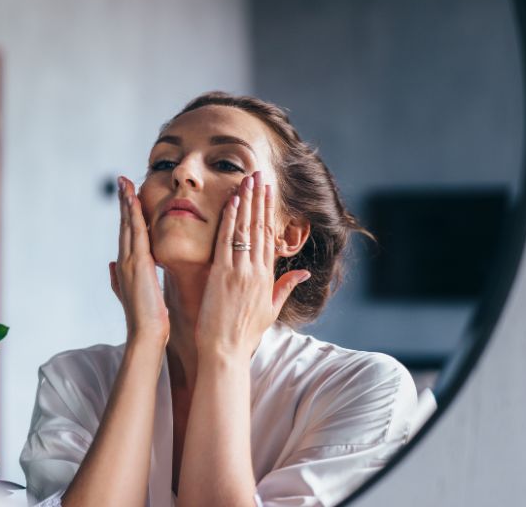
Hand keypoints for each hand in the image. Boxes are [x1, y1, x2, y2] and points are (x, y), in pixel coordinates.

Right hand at [108, 176, 169, 347]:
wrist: (147, 334)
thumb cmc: (146, 318)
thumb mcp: (132, 294)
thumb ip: (119, 279)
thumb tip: (111, 265)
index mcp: (125, 267)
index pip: (126, 234)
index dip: (126, 214)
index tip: (126, 196)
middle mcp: (123, 261)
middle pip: (123, 225)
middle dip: (123, 201)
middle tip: (122, 179)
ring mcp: (128, 261)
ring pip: (127, 225)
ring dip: (126, 202)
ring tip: (125, 182)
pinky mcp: (137, 263)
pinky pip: (136, 233)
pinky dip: (134, 215)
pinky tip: (134, 200)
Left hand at [195, 171, 309, 356]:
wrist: (226, 350)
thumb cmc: (244, 334)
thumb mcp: (271, 310)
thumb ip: (286, 287)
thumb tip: (303, 272)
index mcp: (268, 278)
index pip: (269, 237)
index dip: (269, 212)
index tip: (268, 192)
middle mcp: (256, 271)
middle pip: (260, 227)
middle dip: (260, 199)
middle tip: (260, 175)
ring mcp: (240, 271)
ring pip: (245, 229)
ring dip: (247, 202)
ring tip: (247, 179)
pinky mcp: (222, 274)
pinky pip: (227, 241)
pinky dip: (230, 220)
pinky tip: (233, 201)